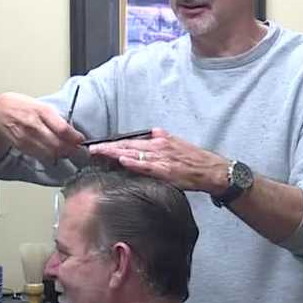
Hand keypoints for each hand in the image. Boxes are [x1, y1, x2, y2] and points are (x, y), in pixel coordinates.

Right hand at [0, 93, 84, 161]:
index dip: (75, 138)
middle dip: (71, 150)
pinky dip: (50, 157)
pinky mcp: (22, 147)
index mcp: (41, 111)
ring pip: (50, 153)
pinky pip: (40, 155)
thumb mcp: (40, 105)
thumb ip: (55, 118)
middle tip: (80, 152)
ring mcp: (27, 137)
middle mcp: (34, 125)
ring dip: (62, 155)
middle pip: (57, 144)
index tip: (81, 140)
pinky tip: (55, 154)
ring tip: (69, 153)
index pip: (62, 129)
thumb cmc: (20, 106)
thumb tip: (72, 131)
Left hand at [87, 128, 227, 192]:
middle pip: (128, 145)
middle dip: (108, 147)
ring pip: (133, 153)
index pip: (131, 141)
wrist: (210, 170)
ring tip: (99, 153)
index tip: (99, 145)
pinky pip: (146, 165)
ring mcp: (161, 157)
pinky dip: (134, 162)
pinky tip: (122, 160)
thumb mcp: (177, 143)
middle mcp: (158, 145)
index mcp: (159, 140)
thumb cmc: (194, 159)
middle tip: (92, 148)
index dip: (114, 143)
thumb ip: (163, 138)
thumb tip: (153, 132)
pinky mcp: (165, 170)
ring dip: (114, 153)